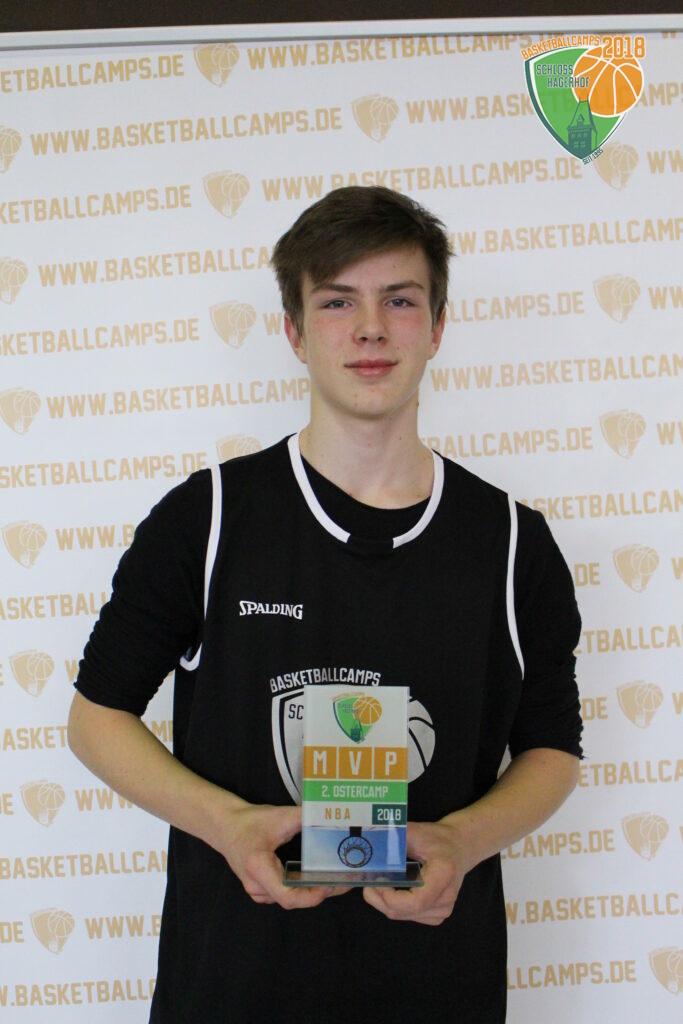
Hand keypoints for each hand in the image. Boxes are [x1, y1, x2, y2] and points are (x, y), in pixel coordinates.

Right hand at [214, 798, 347, 909]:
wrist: (225, 826)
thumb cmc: (250, 821)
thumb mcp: (279, 816)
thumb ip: (305, 817)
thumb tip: (330, 815)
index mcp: (259, 869)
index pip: (288, 896)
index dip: (312, 896)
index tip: (332, 884)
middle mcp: (257, 886)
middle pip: (293, 900)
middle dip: (321, 892)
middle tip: (346, 880)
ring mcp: (257, 891)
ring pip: (290, 899)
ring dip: (313, 891)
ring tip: (337, 878)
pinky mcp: (260, 889)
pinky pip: (284, 894)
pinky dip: (302, 888)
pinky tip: (317, 877)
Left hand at [362, 820, 467, 925]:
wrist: (459, 847)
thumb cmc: (438, 838)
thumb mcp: (417, 832)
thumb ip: (395, 838)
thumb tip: (370, 842)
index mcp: (443, 875)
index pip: (415, 902)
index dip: (390, 897)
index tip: (377, 879)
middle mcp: (446, 898)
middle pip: (404, 911)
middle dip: (379, 898)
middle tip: (369, 878)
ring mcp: (444, 910)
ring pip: (403, 916)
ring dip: (383, 902)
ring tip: (378, 881)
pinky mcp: (437, 915)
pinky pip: (408, 916)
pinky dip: (394, 905)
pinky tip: (392, 889)